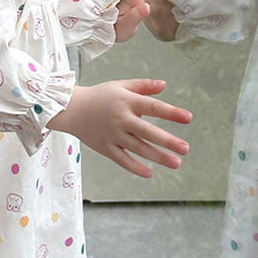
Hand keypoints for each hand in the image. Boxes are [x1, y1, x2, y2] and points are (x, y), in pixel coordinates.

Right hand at [47, 79, 190, 177]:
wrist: (69, 108)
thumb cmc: (99, 96)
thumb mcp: (120, 86)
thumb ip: (142, 86)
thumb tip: (164, 84)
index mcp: (126, 101)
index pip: (152, 107)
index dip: (171, 112)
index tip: (188, 118)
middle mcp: (120, 119)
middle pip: (147, 132)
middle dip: (168, 141)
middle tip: (186, 149)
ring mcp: (112, 135)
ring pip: (138, 148)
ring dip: (158, 157)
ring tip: (176, 163)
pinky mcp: (105, 147)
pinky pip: (122, 160)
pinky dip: (135, 167)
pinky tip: (149, 173)